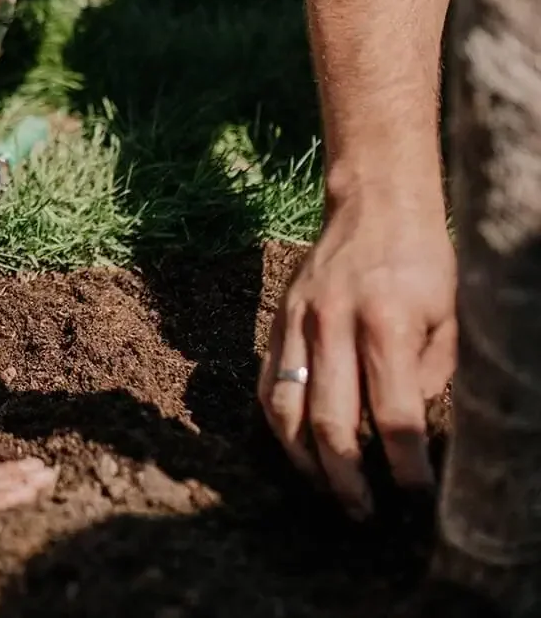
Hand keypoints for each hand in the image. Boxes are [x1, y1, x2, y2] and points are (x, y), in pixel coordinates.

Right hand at [258, 196, 455, 518]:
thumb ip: (430, 373)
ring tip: (324, 490)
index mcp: (387, 322)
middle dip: (347, 477)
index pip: (393, 412)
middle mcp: (334, 324)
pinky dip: (277, 424)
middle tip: (364, 512)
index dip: (404, 462)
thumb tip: (405, 425)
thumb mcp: (451, 315)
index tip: (415, 493)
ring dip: (303, 459)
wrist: (374, 206)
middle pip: (331, 420)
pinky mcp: (278, 321)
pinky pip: (266, 383)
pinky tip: (296, 449)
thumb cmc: (425, 262)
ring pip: (286, 408)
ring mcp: (298, 322)